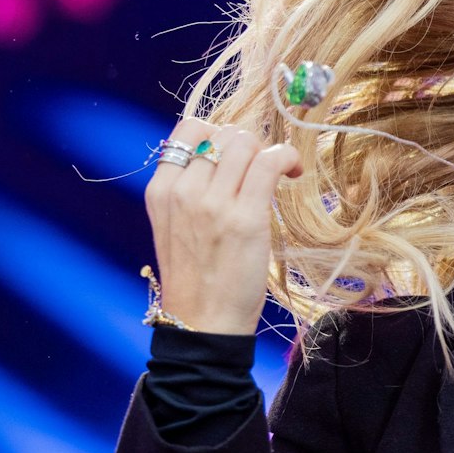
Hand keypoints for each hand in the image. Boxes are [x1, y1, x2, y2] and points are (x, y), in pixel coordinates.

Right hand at [144, 121, 302, 335]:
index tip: (235, 155)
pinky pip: (269, 162)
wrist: (202, 323)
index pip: (189, 129)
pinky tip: (292, 172)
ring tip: (279, 172)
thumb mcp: (174, 227)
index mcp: (161, 191)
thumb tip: (222, 156)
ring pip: (246, 142)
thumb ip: (189, 191)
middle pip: (223, 133)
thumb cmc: (195, 278)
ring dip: (268, 151)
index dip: (218, 132)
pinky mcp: (245, 217)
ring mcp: (213, 203)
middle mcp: (183, 191)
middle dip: (248, 145)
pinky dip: (287, 157)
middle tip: (260, 170)